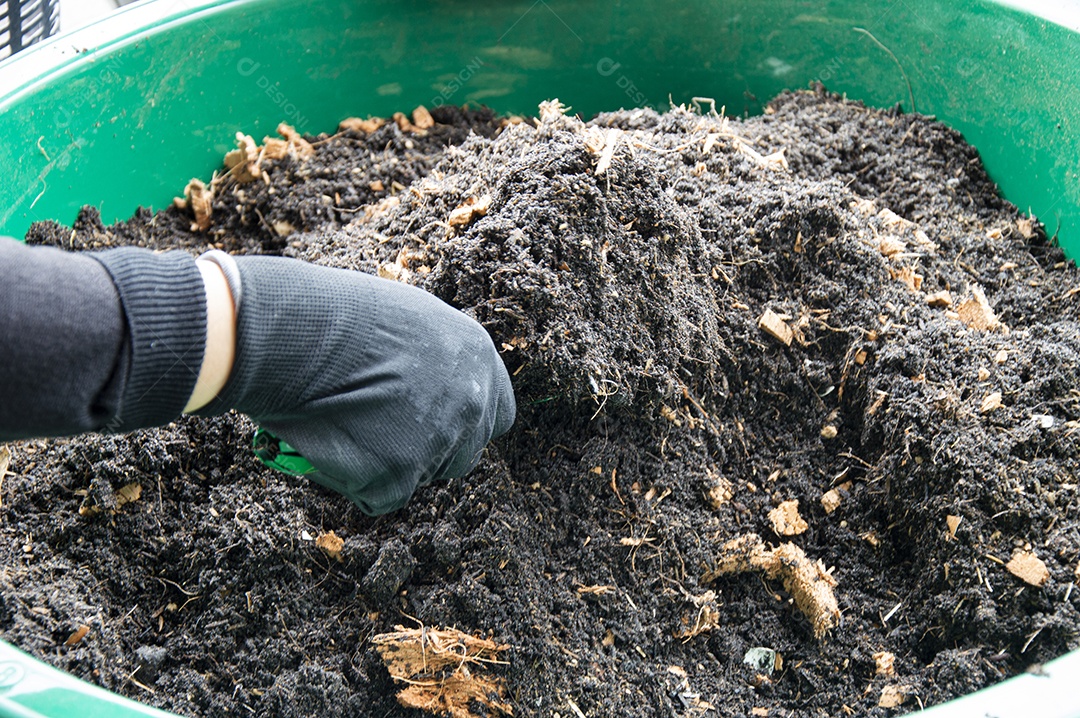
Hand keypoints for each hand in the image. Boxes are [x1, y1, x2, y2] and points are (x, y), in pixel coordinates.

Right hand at [191, 253, 515, 514]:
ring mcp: (438, 442)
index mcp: (476, 358)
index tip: (432, 422)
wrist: (300, 335)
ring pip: (420, 475)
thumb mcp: (405, 319)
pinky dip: (352, 482)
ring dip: (387, 465)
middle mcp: (470, 402)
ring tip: (343, 429)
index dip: (464, 422)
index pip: (494, 412)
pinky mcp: (400, 476)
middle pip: (463, 451)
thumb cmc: (335, 314)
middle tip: (379, 435)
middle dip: (428, 450)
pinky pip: (380, 496)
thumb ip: (431, 357)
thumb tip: (420, 383)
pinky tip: (328, 448)